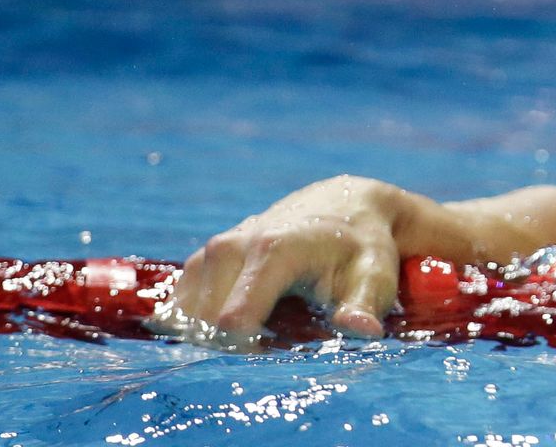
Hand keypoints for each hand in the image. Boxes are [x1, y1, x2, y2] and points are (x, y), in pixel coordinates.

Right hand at [163, 175, 403, 344]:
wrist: (343, 206)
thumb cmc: (360, 247)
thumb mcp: (373, 274)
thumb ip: (365, 304)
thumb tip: (363, 329)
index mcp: (273, 250)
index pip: (233, 320)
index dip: (248, 350)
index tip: (276, 350)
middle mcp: (232, 246)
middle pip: (207, 326)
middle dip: (234, 346)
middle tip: (277, 336)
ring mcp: (211, 252)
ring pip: (190, 321)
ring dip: (218, 336)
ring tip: (264, 324)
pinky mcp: (201, 261)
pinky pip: (182, 309)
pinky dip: (204, 324)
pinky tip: (241, 317)